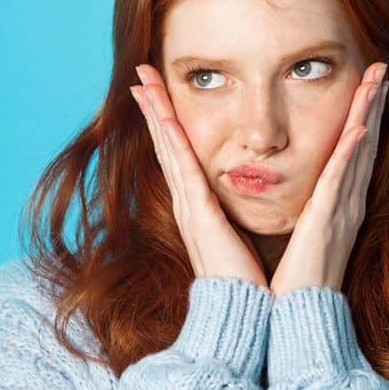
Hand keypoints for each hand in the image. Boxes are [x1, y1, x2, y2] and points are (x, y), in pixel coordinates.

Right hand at [130, 64, 268, 287]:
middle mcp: (189, 205)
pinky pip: (184, 170)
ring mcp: (190, 209)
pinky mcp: (199, 217)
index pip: (181, 157)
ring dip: (156, 114)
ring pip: (170, 150)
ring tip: (143, 83)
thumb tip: (241, 205)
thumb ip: (236, 218)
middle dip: (154, 109)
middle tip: (141, 76)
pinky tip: (164, 116)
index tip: (158, 94)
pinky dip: (173, 142)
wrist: (244, 313)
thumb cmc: (247, 281)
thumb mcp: (241, 238)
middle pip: (168, 146)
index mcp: (200, 208)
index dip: (168, 124)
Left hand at [268, 62, 388, 296]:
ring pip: (359, 153)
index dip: (363, 118)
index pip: (354, 154)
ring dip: (367, 115)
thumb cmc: (294, 283)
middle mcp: (347, 204)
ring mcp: (342, 212)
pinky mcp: (328, 222)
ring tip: (376, 84)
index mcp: (337, 206)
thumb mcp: (302, 238)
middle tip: (380, 70)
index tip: (368, 89)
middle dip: (372, 105)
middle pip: (364, 144)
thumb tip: (305, 198)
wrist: (296, 317)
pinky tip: (359, 129)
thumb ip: (307, 213)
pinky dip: (351, 154)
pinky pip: (341, 181)